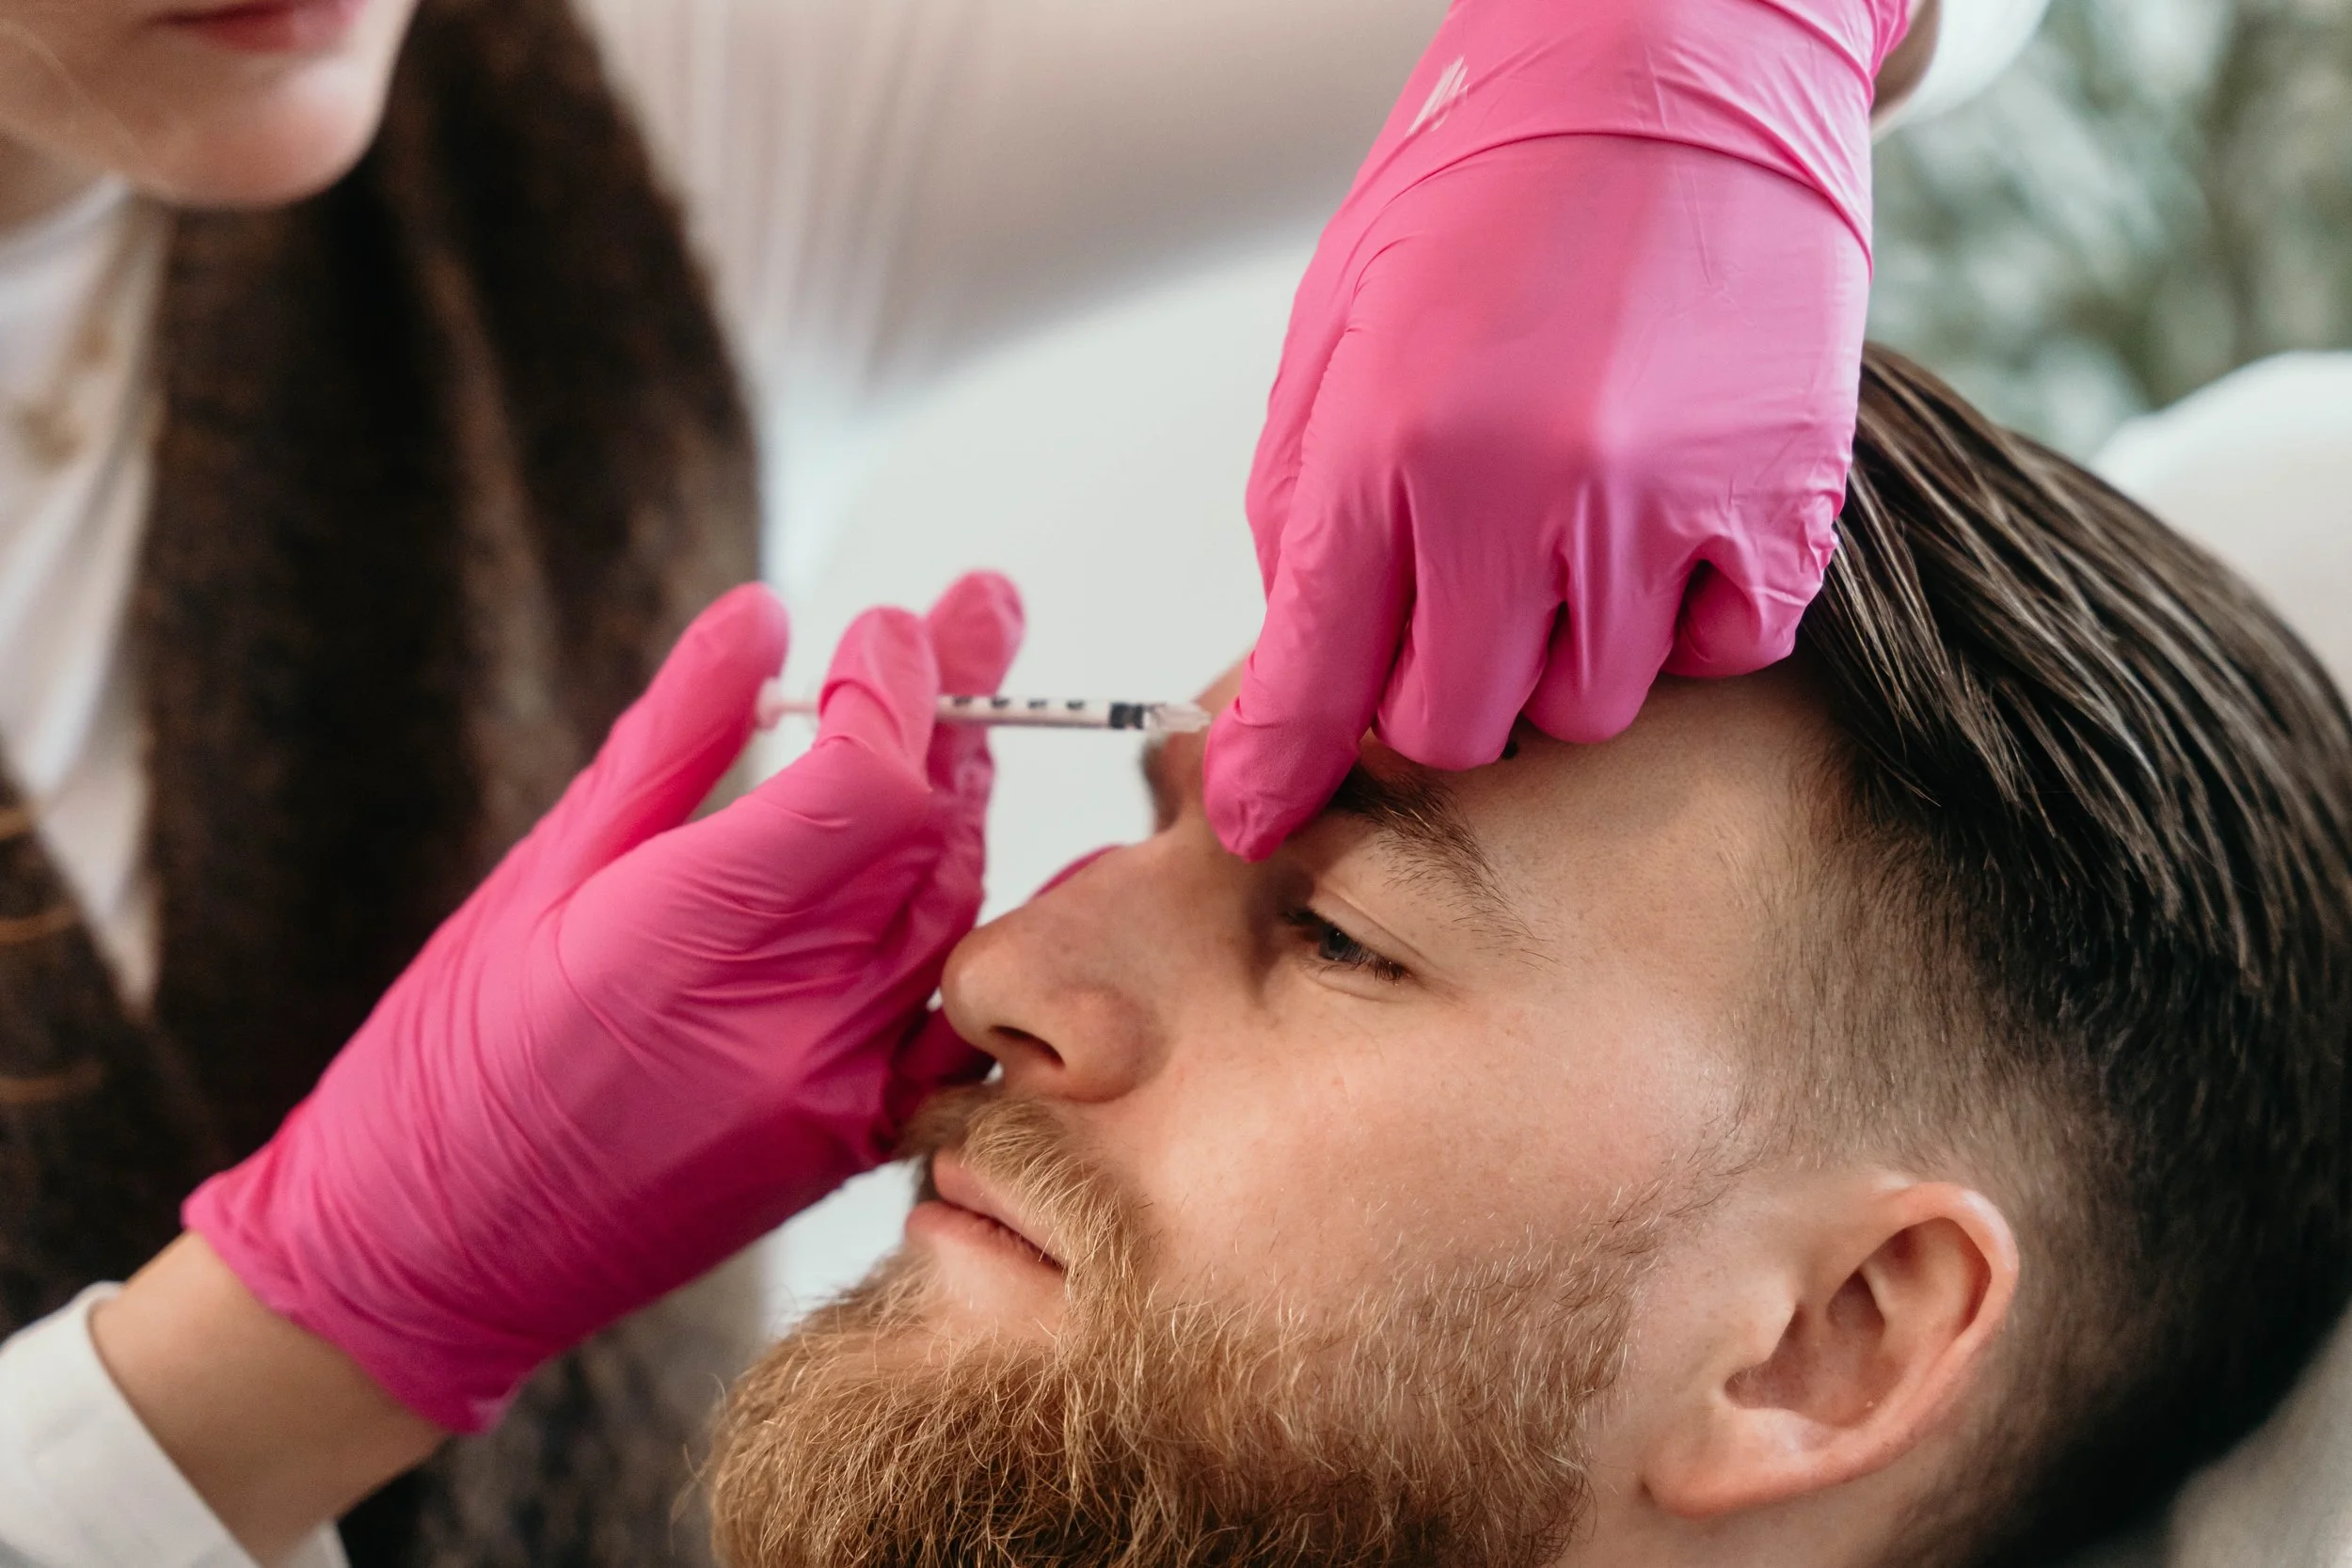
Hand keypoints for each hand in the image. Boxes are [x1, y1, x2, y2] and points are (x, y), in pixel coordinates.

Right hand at [185, 576, 1018, 1431]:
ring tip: (943, 727)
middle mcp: (786, 1023)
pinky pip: (950, 1014)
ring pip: (952, 913)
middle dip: (952, 717)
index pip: (867, 782)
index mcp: (685, 937)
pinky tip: (953, 863)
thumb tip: (765, 608)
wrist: (433, 1262)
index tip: (889, 623)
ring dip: (957, 810)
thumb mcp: (547, 869)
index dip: (898, 684)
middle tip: (973, 617)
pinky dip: (959, 925)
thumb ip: (676, 736)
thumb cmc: (455, 1052)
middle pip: (930, 836)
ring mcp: (831, 1096)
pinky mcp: (850, 1145)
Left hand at [1205, 0, 1907, 857]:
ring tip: (1564, 536)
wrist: (1667, 62)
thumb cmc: (1487, 189)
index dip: (1277, 765)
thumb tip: (1310, 667)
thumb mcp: (1338, 338)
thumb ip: (1314, 516)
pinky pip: (1725, 655)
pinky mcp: (1783, 497)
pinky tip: (1662, 527)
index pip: (1316, 674)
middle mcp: (1523, 494)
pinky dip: (1687, 620)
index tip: (1260, 815)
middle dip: (1435, 689)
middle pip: (1457, 728)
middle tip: (1449, 602)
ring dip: (1560, 656)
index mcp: (1388, 447)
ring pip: (1591, 708)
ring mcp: (1664, 503)